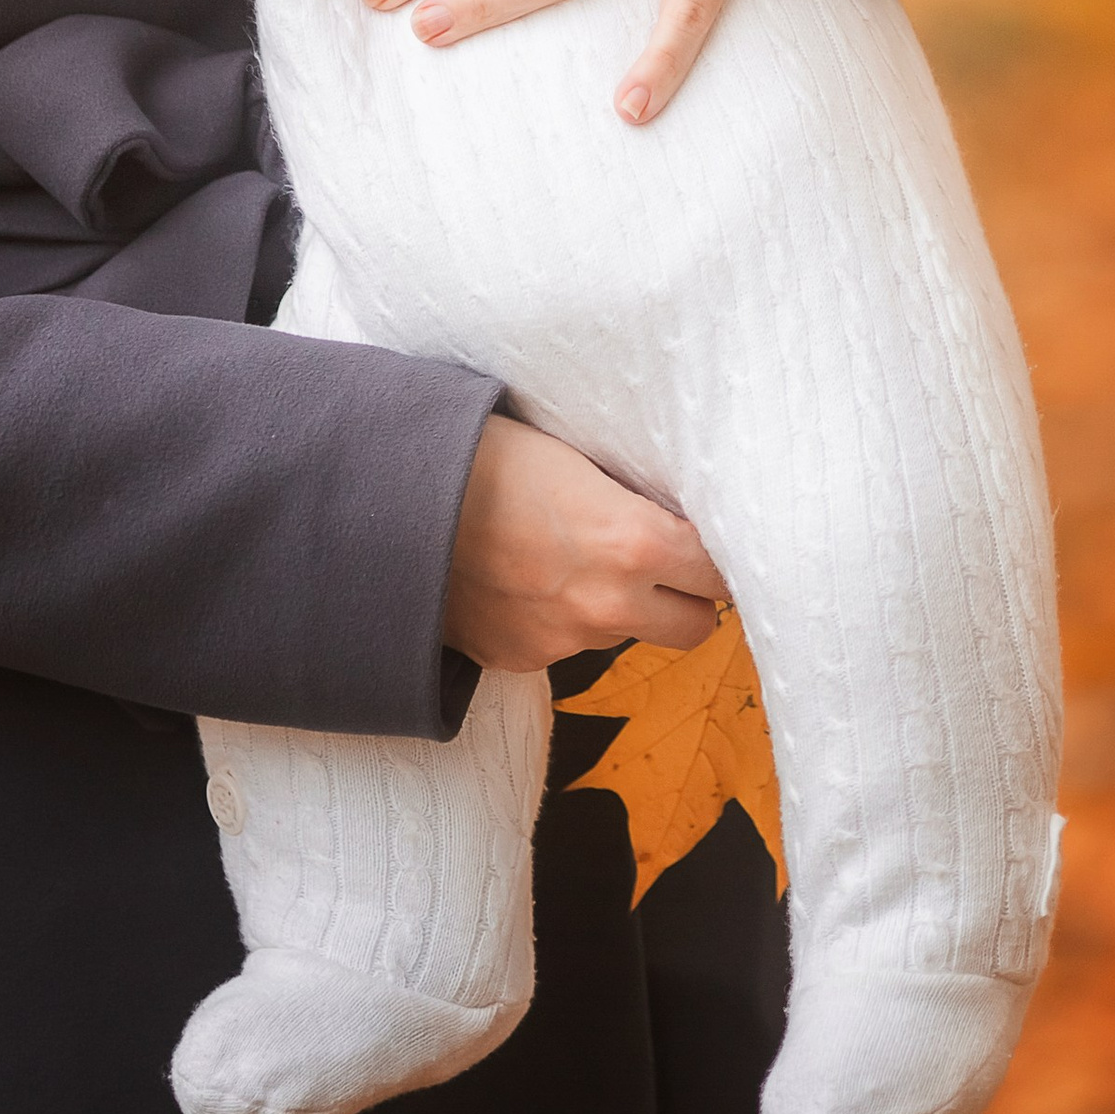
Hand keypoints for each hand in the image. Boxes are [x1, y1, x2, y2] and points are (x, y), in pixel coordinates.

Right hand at [444, 415, 726, 670]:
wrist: (392, 500)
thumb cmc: (485, 454)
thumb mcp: (575, 458)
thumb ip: (630, 498)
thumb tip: (670, 512)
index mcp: (635, 541)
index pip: (722, 571)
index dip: (717, 554)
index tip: (707, 541)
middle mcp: (611, 603)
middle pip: (698, 627)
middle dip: (690, 598)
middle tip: (665, 564)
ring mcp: (565, 639)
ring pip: (625, 634)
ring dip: (618, 606)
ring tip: (569, 558)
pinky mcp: (522, 659)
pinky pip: (563, 643)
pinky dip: (556, 618)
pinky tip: (521, 579)